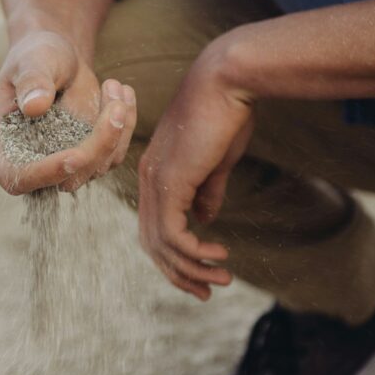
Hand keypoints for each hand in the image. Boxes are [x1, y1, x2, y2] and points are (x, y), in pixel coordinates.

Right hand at [0, 30, 136, 193]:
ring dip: (116, 130)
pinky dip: (125, 126)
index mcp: (0, 141)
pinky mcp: (87, 155)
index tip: (75, 156)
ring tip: (115, 85)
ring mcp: (60, 160)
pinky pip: (113, 154)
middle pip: (65, 178)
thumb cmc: (36, 54)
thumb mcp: (32, 60)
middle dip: (97, 146)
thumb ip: (32, 81)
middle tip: (115, 105)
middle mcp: (29, 158)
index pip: (15, 176)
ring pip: (96, 168)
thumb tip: (35, 107)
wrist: (57, 56)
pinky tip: (122, 93)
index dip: (44, 174)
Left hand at [137, 41, 254, 299]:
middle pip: (151, 242)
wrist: (227, 81)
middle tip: (205, 292)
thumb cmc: (226, 113)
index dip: (174, 254)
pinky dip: (194, 251)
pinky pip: (174, 233)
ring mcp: (156, 181)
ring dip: (192, 268)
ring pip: (162, 243)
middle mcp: (148, 179)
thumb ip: (206, 190)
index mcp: (156, 173)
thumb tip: (205, 219)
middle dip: (178, 272)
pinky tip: (219, 255)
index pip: (154, 225)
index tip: (200, 274)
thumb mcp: (216, 160)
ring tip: (221, 279)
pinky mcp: (170, 182)